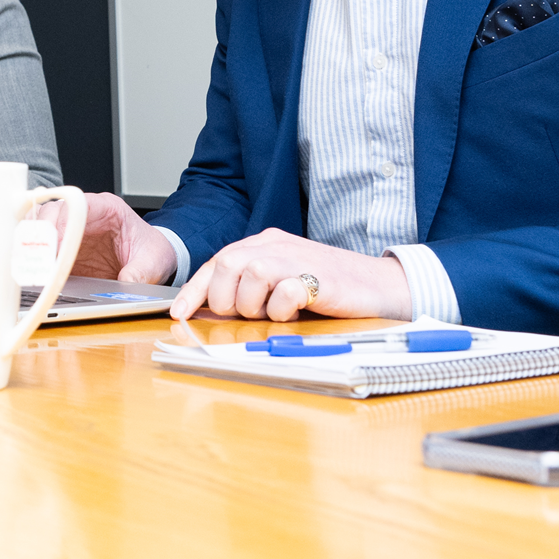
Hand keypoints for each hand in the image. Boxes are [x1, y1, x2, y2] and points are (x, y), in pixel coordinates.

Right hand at [39, 192, 176, 284]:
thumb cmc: (151, 251)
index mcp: (108, 208)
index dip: (63, 222)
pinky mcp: (63, 248)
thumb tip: (127, 285)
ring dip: (34, 246)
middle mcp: (85, 215)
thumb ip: (141, 272)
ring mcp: (71, 230)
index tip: (57, 244)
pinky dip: (34, 257)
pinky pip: (41, 246)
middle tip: (40, 261)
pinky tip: (34, 272)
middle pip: (52, 212)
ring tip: (34, 268)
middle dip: (42, 235)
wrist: (151, 257)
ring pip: (40, 226)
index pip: (78, 204)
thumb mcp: (153, 262)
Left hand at [170, 228, 412, 321]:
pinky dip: (283, 308)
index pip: (217, 262)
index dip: (194, 290)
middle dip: (226, 298)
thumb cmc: (329, 287)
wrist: (380, 286)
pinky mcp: (319, 278)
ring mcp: (298, 259)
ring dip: (255, 304)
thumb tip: (214, 308)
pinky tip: (296, 310)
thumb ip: (252, 287)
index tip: (179, 313)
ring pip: (251, 274)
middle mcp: (276, 246)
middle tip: (247, 314)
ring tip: (275, 312)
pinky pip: (285, 291)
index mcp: (264, 244)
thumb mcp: (282, 281)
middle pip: (226, 264)